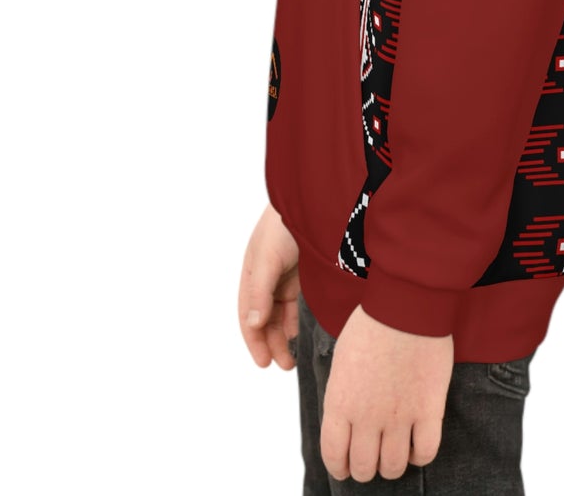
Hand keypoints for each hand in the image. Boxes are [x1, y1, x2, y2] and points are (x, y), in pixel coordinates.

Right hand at [238, 202, 300, 370]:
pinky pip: (297, 303)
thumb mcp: (268, 258)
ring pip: (281, 313)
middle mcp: (267, 276)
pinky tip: (300, 332)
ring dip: (284, 335)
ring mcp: (286, 275)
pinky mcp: (305, 274)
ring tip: (293, 356)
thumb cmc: (284, 223)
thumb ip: (260, 292)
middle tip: (283, 365)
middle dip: (271, 342)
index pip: (248, 313)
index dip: (254, 339)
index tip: (263, 362)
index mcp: (252, 272)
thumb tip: (253, 324)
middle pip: (264, 317)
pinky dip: (297, 320)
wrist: (315, 199)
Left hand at [320, 304, 453, 481]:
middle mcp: (367, 417)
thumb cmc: (371, 323)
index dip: (339, 467)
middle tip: (372, 455)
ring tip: (395, 450)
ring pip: (394, 466)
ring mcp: (399, 416)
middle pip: (364, 468)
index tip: (345, 466)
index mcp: (340, 402)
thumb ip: (342, 395)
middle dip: (366, 467)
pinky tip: (418, 442)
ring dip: (393, 464)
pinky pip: (426, 452)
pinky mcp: (429, 410)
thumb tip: (345, 418)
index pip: (334, 456)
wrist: (405, 304)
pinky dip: (421, 455)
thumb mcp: (341, 360)